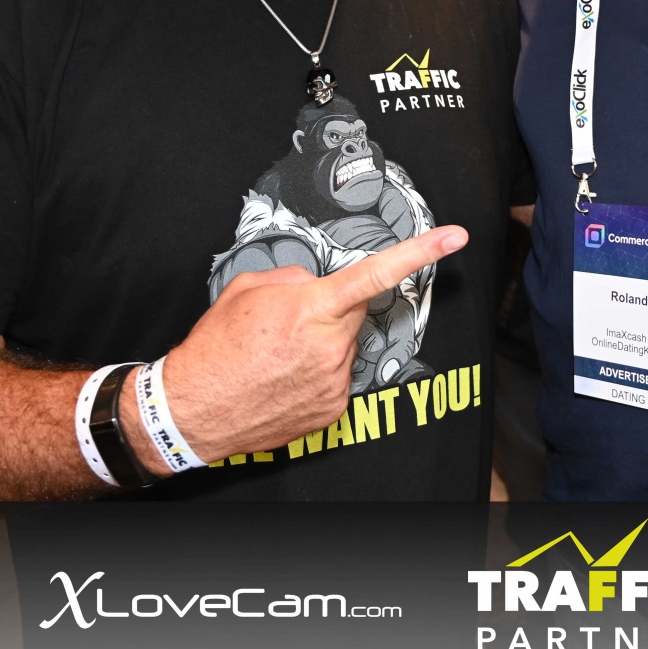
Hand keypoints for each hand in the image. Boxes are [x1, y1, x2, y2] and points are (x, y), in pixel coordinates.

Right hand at [133, 226, 467, 472]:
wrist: (194, 410)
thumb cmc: (215, 348)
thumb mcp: (247, 289)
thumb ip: (293, 278)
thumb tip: (313, 285)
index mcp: (311, 308)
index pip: (376, 273)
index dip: (420, 252)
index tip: (453, 238)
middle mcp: (331, 345)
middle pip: (353, 313)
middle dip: (329, 311)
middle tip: (287, 325)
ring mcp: (335, 381)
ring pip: (344, 347)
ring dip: (321, 345)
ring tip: (277, 356)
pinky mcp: (333, 408)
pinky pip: (337, 377)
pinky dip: (317, 374)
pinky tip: (284, 378)